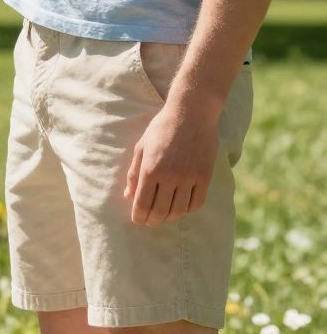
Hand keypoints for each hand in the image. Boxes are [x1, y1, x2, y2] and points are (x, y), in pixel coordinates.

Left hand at [124, 99, 221, 225]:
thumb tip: (128, 197)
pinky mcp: (205, 176)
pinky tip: (182, 206)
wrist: (192, 112)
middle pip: (160, 212)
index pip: (142, 205)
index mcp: (150, 170)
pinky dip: (188, 209)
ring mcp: (189, 177)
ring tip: (165, 215)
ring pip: (179, 211)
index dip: (138, 217)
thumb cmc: (162, 128)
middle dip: (152, 221)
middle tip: (150, 221)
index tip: (138, 219)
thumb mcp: (141, 148)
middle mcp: (170, 176)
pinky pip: (196, 203)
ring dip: (170, 217)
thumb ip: (134, 174)